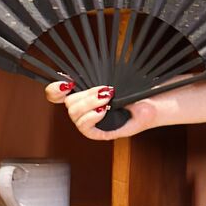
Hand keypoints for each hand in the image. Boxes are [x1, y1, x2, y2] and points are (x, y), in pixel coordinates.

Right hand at [44, 78, 159, 141]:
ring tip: (108, 99)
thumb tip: (74, 71)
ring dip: (91, 104)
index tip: (66, 83)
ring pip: (75, 114)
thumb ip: (93, 74)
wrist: (151, 103)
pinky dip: (92, 117)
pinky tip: (103, 111)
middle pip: (68, 103)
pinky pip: (85, 128)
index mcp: (81, 94)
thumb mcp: (112, 77)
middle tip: (106, 90)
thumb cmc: (132, 89)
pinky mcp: (99, 133)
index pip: (55, 94)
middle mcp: (82, 109)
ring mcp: (90, 122)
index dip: (54, 90)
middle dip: (86, 94)